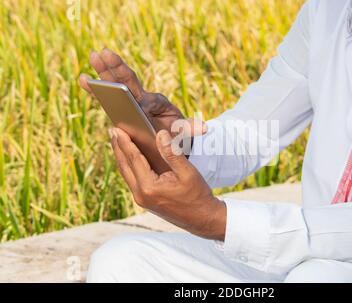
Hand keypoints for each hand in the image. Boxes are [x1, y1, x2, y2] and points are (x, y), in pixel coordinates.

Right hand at [79, 48, 205, 137]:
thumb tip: (204, 128)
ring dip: (105, 71)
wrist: (169, 138)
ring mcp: (131, 101)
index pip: (151, 101)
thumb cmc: (176, 135)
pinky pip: (107, 97)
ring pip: (117, 84)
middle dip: (118, 68)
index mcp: (159, 105)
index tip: (142, 108)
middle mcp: (144, 98)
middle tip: (105, 52)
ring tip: (93, 56)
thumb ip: (190, 129)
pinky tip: (83, 79)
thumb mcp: (185, 133)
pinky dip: (96, 89)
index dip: (146, 104)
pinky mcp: (121, 108)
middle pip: (131, 81)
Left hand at [109, 127, 225, 240]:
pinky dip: (129, 166)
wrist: (202, 219)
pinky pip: (132, 180)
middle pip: (124, 166)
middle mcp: (140, 195)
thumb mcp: (187, 172)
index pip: (133, 159)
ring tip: (118, 141)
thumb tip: (160, 134)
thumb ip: (172, 153)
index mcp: (149, 187)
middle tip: (112, 130)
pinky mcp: (145, 201)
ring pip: (127, 174)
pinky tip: (131, 158)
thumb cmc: (197, 196)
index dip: (125, 142)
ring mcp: (141, 200)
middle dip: (118, 147)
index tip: (116, 128)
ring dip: (122, 156)